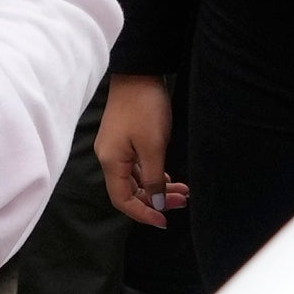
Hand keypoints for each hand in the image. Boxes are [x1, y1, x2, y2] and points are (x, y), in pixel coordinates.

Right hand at [99, 72, 184, 226]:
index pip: (122, 200)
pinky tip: (169, 177)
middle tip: (183, 201)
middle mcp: (110, 158)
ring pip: (136, 179)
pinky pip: (137, 167)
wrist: (139, 72)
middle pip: (130, 191)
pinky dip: (154, 175)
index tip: (164, 221)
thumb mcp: (153, 146)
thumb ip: (153, 178)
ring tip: (183, 191)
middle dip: (155, 200)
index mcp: (112, 162)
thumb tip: (154, 203)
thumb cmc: (145, 108)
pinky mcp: (125, 140)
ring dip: (158, 188)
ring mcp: (117, 149)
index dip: (143, 214)